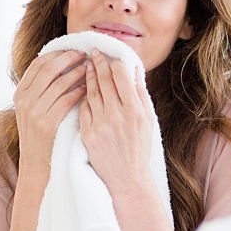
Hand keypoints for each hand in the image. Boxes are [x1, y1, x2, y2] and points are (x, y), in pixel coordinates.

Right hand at [12, 50, 87, 170]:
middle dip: (70, 58)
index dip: (58, 54)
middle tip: (86, 54)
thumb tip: (62, 65)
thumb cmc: (41, 138)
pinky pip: (67, 100)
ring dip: (79, 73)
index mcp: (20, 93)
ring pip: (60, 82)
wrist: (36, 166)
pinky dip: (80, 91)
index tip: (74, 49)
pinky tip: (90, 87)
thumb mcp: (33, 111)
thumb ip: (42, 90)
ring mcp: (34, 112)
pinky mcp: (47, 124)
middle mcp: (24, 100)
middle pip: (50, 69)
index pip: (39, 63)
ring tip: (92, 68)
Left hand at [79, 49, 155, 194]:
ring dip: (88, 76)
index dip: (114, 63)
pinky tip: (82, 89)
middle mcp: (117, 115)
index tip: (109, 56)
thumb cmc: (139, 149)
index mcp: (135, 111)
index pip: (121, 76)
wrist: (126, 179)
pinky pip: (83, 109)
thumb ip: (140, 94)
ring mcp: (100, 125)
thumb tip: (134, 70)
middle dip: (98, 63)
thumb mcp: (148, 121)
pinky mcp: (87, 134)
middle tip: (93, 52)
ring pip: (90, 92)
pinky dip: (83, 97)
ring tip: (86, 65)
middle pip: (104, 80)